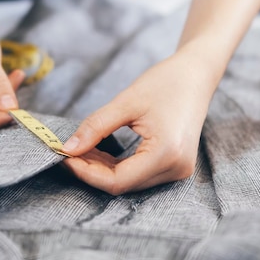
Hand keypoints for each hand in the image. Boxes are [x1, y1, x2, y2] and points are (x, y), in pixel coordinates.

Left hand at [61, 52, 214, 194]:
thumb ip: (95, 127)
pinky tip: (100, 152)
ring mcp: (178, 170)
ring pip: (130, 182)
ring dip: (103, 170)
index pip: (117, 180)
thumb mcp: (126, 102)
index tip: (63, 156)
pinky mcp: (176, 165)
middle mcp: (176, 168)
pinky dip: (118, 166)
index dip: (86, 172)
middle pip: (124, 184)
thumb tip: (68, 148)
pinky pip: (140, 174)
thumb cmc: (165, 82)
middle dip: (92, 171)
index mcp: (166, 153)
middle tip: (68, 151)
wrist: (196, 74)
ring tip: (82, 149)